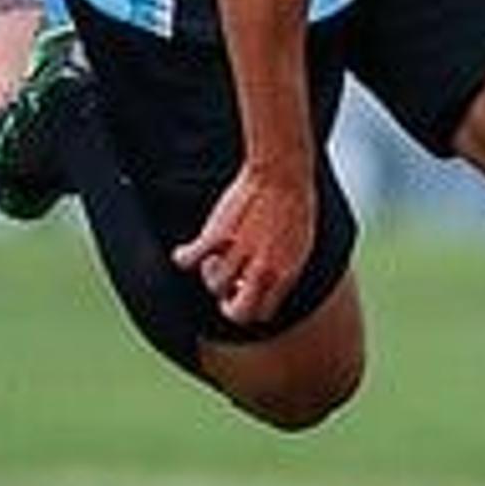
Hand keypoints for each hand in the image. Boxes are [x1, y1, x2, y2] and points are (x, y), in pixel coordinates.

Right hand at [174, 162, 315, 328]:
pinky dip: (183, 258)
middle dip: (228, 305)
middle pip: (238, 314)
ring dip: (209, 273)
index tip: (244, 289)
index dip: (250, 305)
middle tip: (226, 286)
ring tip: (212, 255)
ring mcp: (240, 254)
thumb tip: (269, 282)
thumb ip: (284, 267)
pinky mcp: (218, 236)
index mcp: (286, 273)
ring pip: (214, 284)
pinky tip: (184, 252)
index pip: (263, 313)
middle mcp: (263, 270)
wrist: (281, 172)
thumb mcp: (301, 243)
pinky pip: (189, 261)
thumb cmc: (294, 202)